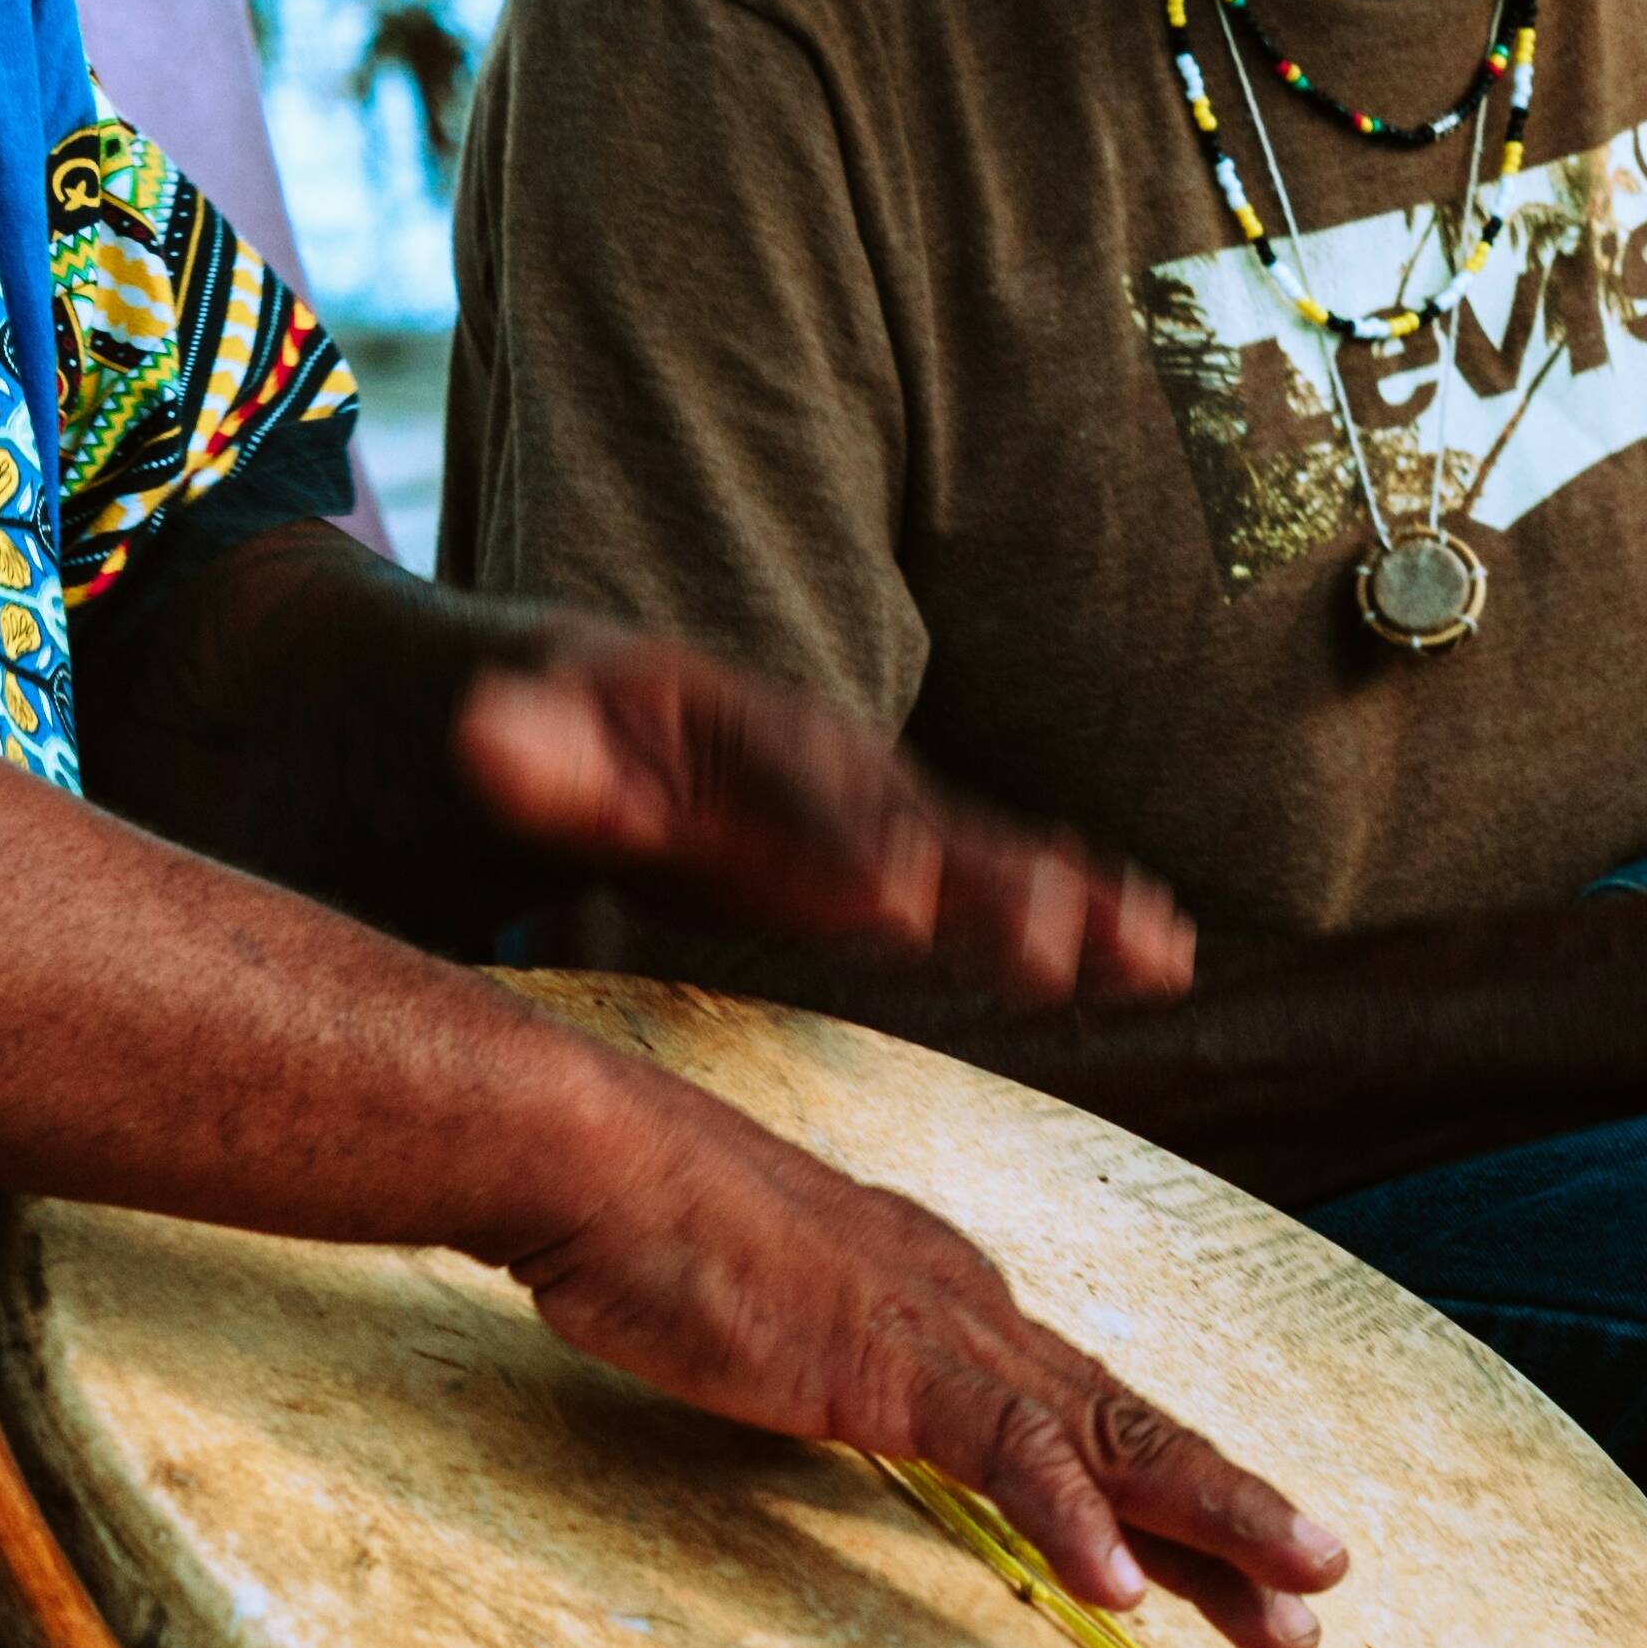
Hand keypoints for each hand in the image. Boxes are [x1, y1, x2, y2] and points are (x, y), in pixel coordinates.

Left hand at [455, 633, 1192, 1008]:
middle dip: (982, 883)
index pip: (786, 795)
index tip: (895, 907)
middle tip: (1051, 946)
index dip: (838, 848)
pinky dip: (1072, 901)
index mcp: (717, 728)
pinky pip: (982, 870)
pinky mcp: (872, 844)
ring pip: (969, 847)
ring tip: (1154, 952)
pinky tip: (1153, 950)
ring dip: (1061, 899)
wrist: (509, 695)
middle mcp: (807, 756)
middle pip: (908, 819)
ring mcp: (850, 797)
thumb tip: (492, 731)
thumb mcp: (497, 729)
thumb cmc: (504, 730)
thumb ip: (518, 748)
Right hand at [507, 1069, 1349, 1647]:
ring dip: (1212, 1521)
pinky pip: (1005, 1452)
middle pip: (1129, 1428)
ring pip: (1111, 1439)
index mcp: (951, 1303)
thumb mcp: (776, 1317)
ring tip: (1294, 1595)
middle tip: (1322, 1585)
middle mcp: (974, 1312)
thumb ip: (835, 1359)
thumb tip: (852, 1394)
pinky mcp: (891, 1364)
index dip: (1169, 1488)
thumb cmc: (657, 1232)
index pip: (1083, 1413)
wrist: (599, 1160)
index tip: (1237, 1556)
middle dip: (1233, 1514)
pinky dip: (1070, 1520)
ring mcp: (942, 1335)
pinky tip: (1117, 1588)